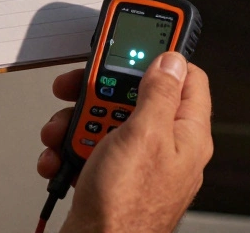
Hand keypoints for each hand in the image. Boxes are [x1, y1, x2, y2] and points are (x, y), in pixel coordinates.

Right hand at [38, 53, 213, 232]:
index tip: (135, 42)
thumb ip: (160, 93)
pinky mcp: (111, 178)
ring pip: (106, 120)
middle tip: (81, 91)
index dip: (162, 56)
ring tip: (64, 134)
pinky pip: (90, 148)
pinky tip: (61, 159)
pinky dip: (70, 150)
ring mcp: (137, 163)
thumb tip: (172, 60)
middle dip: (101, 92)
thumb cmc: (127, 208)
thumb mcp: (144, 135)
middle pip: (136, 95)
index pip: (187, 77)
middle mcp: (166, 147)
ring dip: (77, 122)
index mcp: (187, 133)